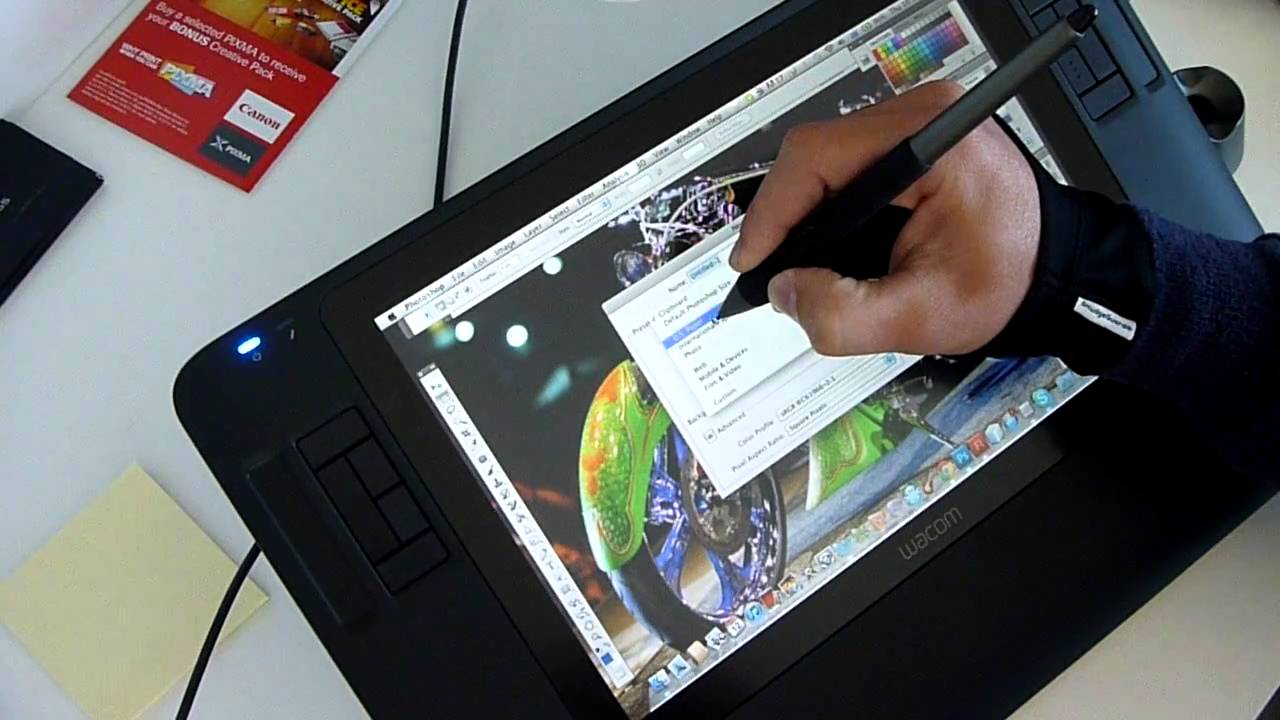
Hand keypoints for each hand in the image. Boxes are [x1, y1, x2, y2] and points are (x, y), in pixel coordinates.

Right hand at [728, 80, 1041, 356]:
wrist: (1053, 271)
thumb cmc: (1006, 283)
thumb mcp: (920, 317)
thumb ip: (843, 315)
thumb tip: (786, 292)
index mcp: (930, 143)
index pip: (815, 156)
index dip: (772, 212)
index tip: (753, 261)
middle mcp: (922, 116)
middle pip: (813, 155)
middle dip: (786, 218)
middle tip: (776, 272)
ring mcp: (916, 122)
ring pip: (824, 159)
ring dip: (806, 213)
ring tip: (803, 264)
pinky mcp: (912, 137)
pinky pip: (846, 163)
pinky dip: (828, 205)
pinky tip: (830, 243)